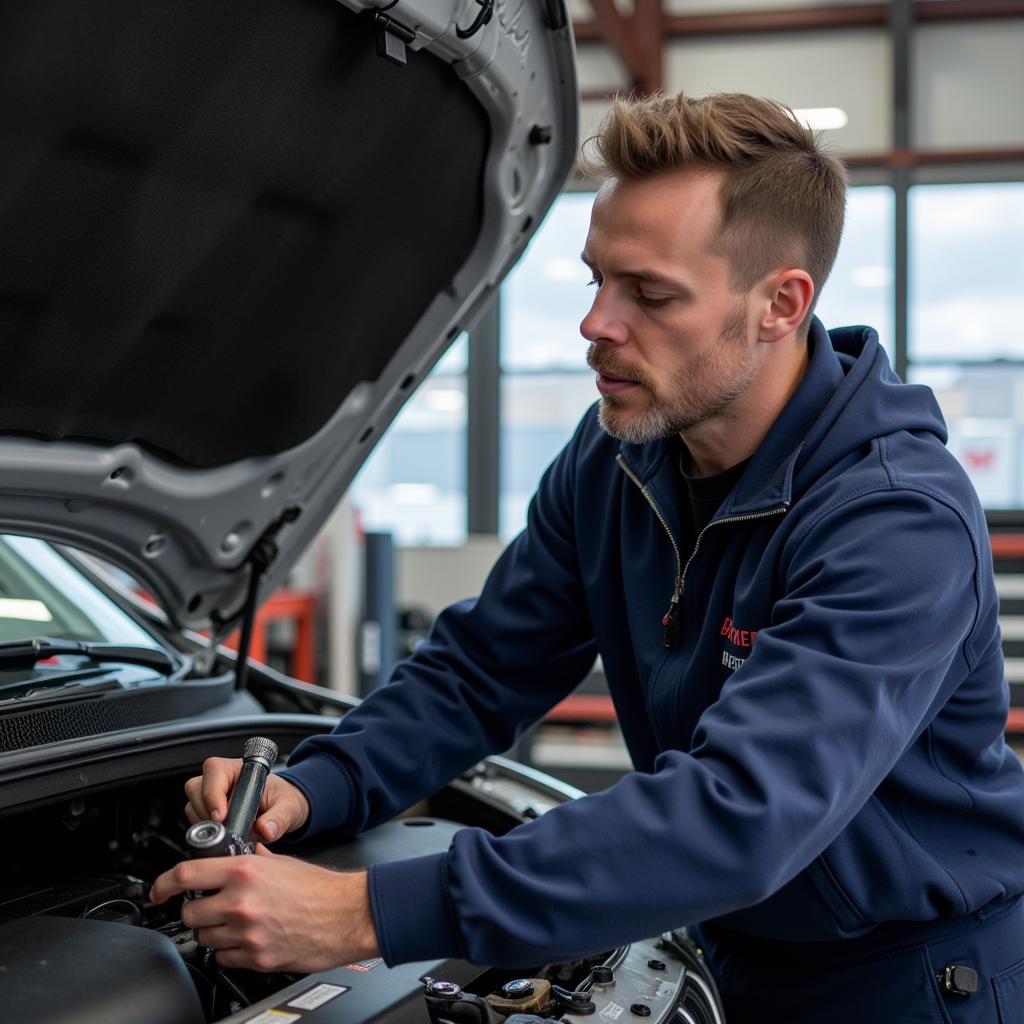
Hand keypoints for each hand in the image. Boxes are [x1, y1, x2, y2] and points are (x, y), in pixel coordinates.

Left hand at [149, 846, 379, 971]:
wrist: (345, 914)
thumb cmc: (318, 888)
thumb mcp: (280, 861)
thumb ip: (249, 860)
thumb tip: (227, 858)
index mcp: (245, 870)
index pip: (185, 875)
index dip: (162, 885)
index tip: (157, 892)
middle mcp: (240, 901)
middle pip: (190, 913)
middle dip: (198, 911)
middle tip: (214, 907)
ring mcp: (246, 932)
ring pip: (205, 938)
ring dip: (215, 931)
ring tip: (239, 922)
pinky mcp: (254, 957)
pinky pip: (224, 957)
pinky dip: (230, 950)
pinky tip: (250, 938)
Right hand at [184, 758, 308, 842]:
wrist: (282, 808)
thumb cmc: (284, 799)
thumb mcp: (289, 807)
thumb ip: (279, 819)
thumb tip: (266, 830)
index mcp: (239, 768)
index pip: (214, 773)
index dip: (214, 796)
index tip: (222, 817)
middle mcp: (221, 777)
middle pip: (196, 789)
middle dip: (207, 812)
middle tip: (225, 828)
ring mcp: (210, 793)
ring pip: (192, 806)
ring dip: (206, 823)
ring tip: (228, 831)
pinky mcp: (206, 809)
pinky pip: (195, 819)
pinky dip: (206, 830)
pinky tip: (224, 834)